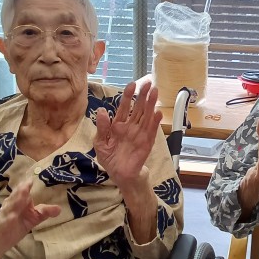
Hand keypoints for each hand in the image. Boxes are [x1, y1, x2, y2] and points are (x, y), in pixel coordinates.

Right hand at [0, 179, 60, 254]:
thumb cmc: (16, 227)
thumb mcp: (32, 219)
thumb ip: (44, 212)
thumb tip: (60, 209)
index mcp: (18, 202)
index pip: (22, 191)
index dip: (26, 185)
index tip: (31, 179)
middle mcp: (11, 205)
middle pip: (16, 195)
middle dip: (21, 189)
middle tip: (27, 182)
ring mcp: (6, 213)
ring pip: (11, 204)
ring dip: (16, 198)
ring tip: (22, 191)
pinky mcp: (2, 223)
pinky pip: (6, 217)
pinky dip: (9, 214)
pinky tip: (13, 214)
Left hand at [93, 81, 162, 197]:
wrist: (120, 175)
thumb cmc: (110, 158)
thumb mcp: (100, 143)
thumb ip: (102, 127)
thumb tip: (101, 111)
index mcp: (118, 124)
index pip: (124, 107)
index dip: (128, 96)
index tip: (132, 85)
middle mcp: (131, 126)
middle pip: (138, 108)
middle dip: (143, 95)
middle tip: (149, 83)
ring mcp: (140, 133)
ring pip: (146, 115)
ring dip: (151, 104)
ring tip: (155, 92)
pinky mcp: (146, 142)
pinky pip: (151, 130)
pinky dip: (155, 122)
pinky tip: (158, 112)